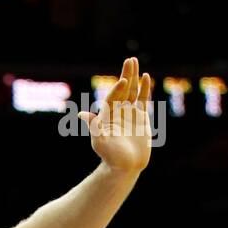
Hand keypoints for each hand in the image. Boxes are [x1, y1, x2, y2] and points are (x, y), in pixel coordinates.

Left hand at [78, 57, 152, 173]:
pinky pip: (143, 99)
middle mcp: (118, 111)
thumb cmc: (110, 156)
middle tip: (130, 60)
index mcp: (107, 115)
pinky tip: (146, 77)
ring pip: (133, 91)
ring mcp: (130, 113)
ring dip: (134, 77)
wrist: (125, 167)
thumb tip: (82, 114)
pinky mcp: (141, 117)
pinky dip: (144, 89)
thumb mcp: (100, 140)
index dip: (117, 89)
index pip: (112, 97)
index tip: (123, 81)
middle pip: (123, 89)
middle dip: (127, 75)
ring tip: (135, 62)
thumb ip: (94, 125)